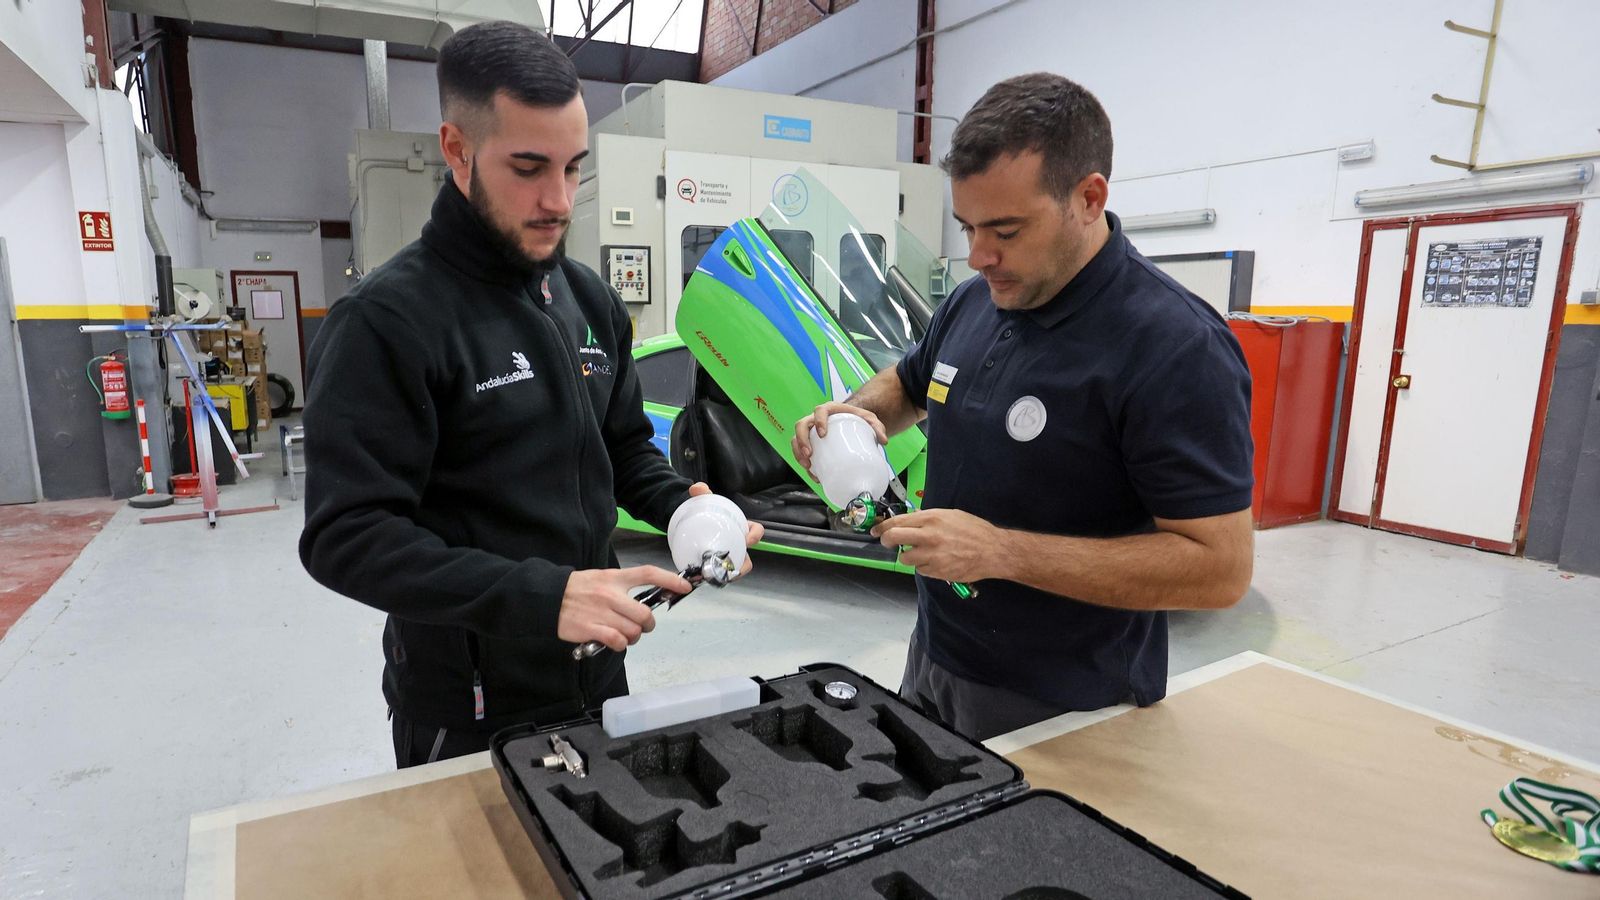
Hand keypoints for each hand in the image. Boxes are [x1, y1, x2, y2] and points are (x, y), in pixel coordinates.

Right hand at [557, 565, 688, 652]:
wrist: (547, 597)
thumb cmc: (576, 589)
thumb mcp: (601, 578)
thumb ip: (622, 587)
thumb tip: (644, 603)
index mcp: (615, 578)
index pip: (648, 574)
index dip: (670, 580)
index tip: (684, 587)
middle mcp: (611, 594)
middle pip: (645, 614)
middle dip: (648, 625)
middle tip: (642, 627)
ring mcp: (602, 612)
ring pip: (633, 631)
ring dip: (633, 637)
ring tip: (623, 635)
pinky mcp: (591, 629)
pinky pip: (617, 641)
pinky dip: (620, 645)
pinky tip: (613, 641)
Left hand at [687, 482, 763, 576]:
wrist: (690, 521)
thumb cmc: (705, 510)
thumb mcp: (704, 499)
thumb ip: (701, 492)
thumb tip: (697, 488)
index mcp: (741, 527)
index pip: (757, 531)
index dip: (755, 536)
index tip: (747, 540)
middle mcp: (738, 543)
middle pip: (748, 558)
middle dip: (743, 565)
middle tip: (732, 568)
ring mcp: (729, 554)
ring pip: (736, 569)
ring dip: (730, 575)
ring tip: (719, 577)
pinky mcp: (717, 564)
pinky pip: (722, 573)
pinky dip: (717, 576)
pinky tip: (707, 578)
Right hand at [790, 402, 887, 475]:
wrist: (852, 422)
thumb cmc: (858, 418)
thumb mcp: (869, 419)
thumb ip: (877, 427)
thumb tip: (883, 441)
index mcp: (828, 409)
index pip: (819, 411)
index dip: (818, 421)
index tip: (822, 434)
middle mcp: (815, 419)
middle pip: (801, 426)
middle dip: (802, 441)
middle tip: (809, 454)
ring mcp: (810, 431)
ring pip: (796, 439)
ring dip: (798, 453)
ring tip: (808, 466)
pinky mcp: (810, 443)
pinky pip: (800, 451)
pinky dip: (804, 463)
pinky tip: (813, 473)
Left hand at [872, 508, 1004, 583]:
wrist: (993, 551)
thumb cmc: (974, 530)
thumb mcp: (950, 515)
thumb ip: (928, 518)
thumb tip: (910, 521)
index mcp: (931, 518)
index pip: (897, 522)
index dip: (882, 526)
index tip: (876, 530)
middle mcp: (929, 536)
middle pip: (893, 538)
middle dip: (886, 541)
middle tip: (888, 542)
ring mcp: (932, 555)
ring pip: (905, 558)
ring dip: (908, 556)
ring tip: (921, 553)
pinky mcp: (937, 571)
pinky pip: (920, 570)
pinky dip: (924, 566)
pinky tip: (936, 561)